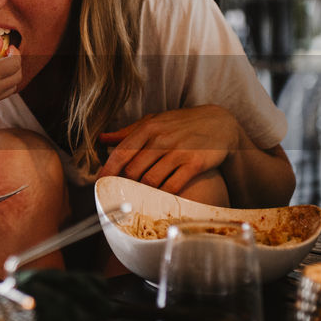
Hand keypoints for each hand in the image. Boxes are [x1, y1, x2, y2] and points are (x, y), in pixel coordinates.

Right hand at [0, 39, 21, 111]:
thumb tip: (1, 42)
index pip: (15, 63)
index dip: (15, 53)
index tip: (8, 47)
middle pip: (17, 76)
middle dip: (16, 64)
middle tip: (7, 55)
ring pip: (12, 87)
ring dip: (11, 76)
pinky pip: (2, 95)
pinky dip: (3, 85)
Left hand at [95, 105, 239, 192]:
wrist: (220, 123)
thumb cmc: (181, 124)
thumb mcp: (155, 121)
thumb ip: (128, 132)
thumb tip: (101, 138)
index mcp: (148, 128)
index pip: (121, 153)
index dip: (108, 171)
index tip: (100, 184)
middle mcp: (161, 139)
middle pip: (133, 170)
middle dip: (125, 185)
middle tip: (121, 195)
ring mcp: (179, 151)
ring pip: (150, 180)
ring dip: (143, 192)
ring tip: (139, 199)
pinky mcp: (195, 163)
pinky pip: (173, 186)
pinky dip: (163, 195)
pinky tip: (159, 199)